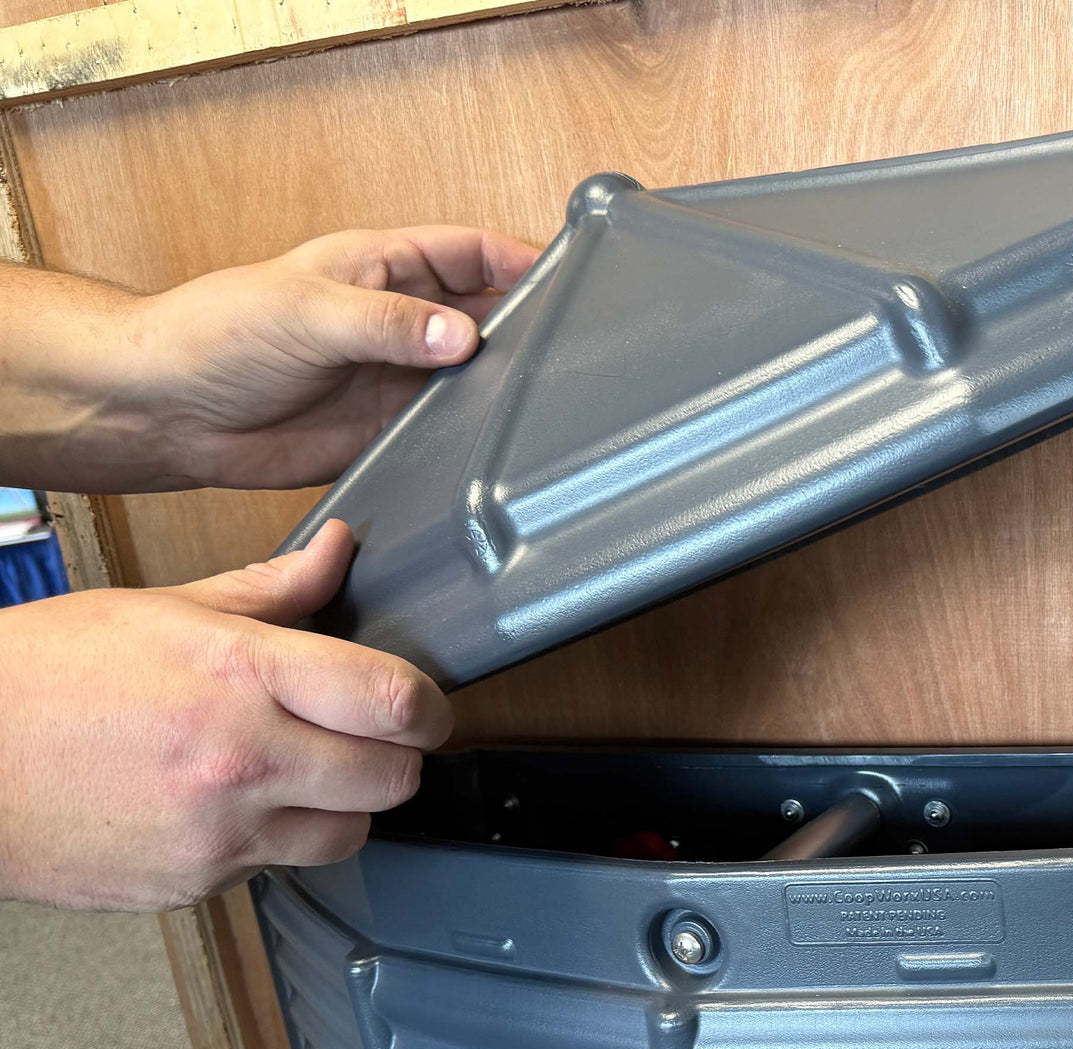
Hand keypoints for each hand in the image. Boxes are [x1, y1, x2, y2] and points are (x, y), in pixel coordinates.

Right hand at [0, 520, 451, 910]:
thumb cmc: (46, 674)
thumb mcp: (166, 607)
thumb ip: (273, 586)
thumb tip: (339, 551)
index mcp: (242, 676)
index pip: (392, 700)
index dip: (432, 707)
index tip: (429, 707)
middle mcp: (241, 762)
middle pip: (391, 781)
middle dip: (397, 758)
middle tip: (372, 738)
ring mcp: (217, 835)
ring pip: (346, 837)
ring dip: (345, 806)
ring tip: (304, 773)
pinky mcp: (192, 886)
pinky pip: (275, 869)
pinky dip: (274, 840)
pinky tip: (233, 804)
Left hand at [134, 226, 538, 489]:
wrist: (173, 410)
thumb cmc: (217, 333)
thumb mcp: (308, 311)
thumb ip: (389, 324)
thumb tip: (462, 337)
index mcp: (382, 266)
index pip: (469, 251)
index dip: (517, 257)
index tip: (564, 276)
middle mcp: (397, 320)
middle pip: (482, 313)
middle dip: (522, 324)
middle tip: (565, 344)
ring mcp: (394, 376)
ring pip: (470, 374)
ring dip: (499, 384)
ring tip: (540, 395)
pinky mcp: (385, 429)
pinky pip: (443, 427)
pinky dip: (469, 430)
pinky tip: (493, 439)